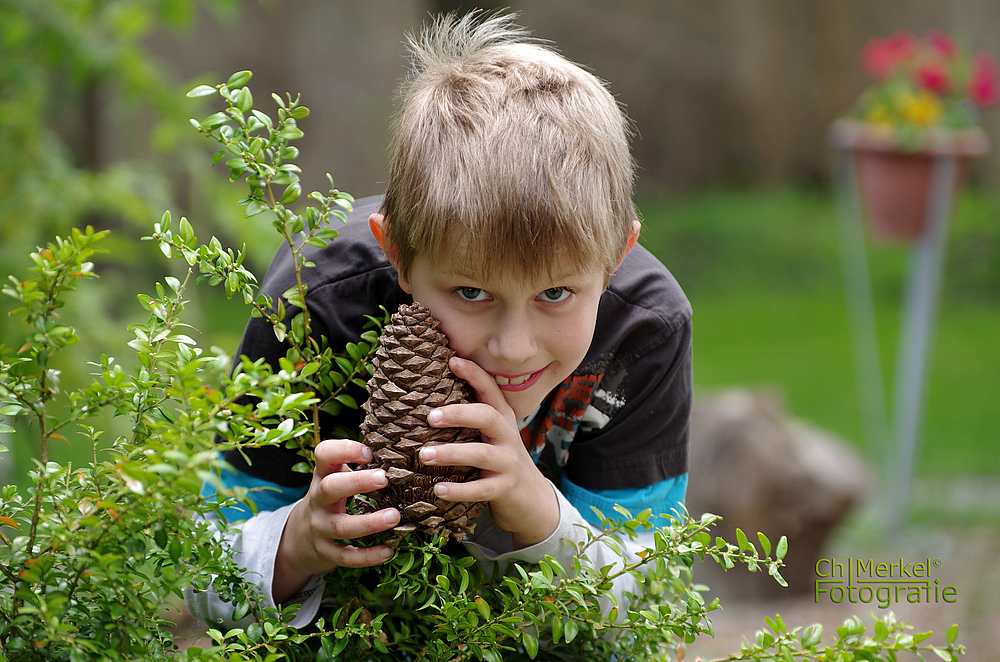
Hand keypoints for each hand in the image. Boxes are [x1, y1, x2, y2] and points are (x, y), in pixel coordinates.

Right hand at [273, 439, 399, 603]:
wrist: (298, 538)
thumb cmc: (330, 499)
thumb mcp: (334, 477)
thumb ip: (356, 463)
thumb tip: (395, 450)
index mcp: (323, 476)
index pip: (324, 454)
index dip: (345, 449)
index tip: (369, 452)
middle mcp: (319, 500)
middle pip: (331, 488)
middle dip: (357, 482)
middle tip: (384, 478)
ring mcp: (320, 528)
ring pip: (341, 526)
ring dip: (369, 523)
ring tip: (394, 517)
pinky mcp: (326, 553)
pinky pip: (346, 557)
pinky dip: (368, 556)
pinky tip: (388, 550)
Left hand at [417, 357, 559, 548]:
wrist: (530, 496)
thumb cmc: (499, 459)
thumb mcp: (492, 434)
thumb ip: (471, 418)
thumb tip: (427, 400)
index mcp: (502, 419)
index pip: (491, 390)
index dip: (474, 374)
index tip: (452, 361)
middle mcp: (508, 436)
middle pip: (488, 417)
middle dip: (459, 414)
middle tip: (430, 417)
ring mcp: (509, 463)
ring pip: (482, 454)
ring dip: (452, 453)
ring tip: (424, 455)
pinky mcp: (505, 488)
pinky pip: (482, 489)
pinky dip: (459, 490)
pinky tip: (438, 490)